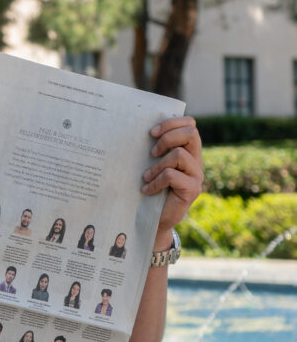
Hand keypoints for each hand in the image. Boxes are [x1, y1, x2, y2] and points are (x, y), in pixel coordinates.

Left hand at [142, 117, 202, 240]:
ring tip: (146, 176)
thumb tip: (144, 130)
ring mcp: (196, 175)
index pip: (190, 124)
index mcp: (189, 150)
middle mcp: (196, 160)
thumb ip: (156, 148)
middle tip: (152, 152)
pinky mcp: (192, 189)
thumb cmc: (152, 188)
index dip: (171, 123)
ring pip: (179, 155)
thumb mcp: (154, 164)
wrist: (156, 218)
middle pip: (191, 133)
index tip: (152, 132)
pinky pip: (172, 175)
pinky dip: (156, 181)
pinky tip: (147, 189)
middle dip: (167, 138)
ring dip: (158, 164)